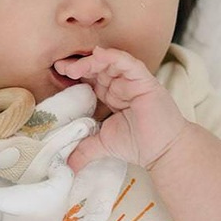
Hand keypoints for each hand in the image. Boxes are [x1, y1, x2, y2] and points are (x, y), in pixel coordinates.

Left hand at [53, 46, 187, 171]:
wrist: (164, 152)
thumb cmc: (139, 144)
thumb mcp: (102, 145)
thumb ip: (83, 150)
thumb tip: (66, 165)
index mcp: (111, 95)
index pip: (89, 79)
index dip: (73, 75)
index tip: (56, 75)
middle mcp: (121, 85)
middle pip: (97, 68)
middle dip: (78, 65)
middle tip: (60, 67)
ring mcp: (133, 81)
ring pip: (110, 62)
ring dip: (91, 61)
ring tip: (74, 66)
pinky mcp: (145, 81)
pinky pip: (128, 64)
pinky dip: (113, 57)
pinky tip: (98, 55)